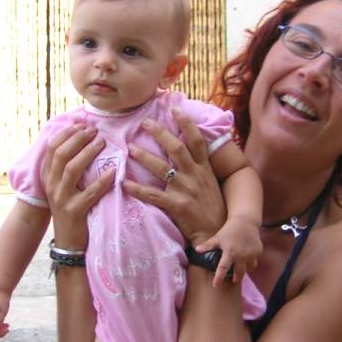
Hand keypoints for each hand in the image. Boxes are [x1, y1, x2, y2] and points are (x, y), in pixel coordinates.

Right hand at [42, 124, 114, 248]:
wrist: (68, 241)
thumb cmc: (71, 209)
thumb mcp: (64, 187)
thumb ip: (68, 167)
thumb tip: (82, 141)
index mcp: (48, 176)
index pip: (52, 148)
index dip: (67, 133)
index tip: (82, 124)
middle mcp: (52, 185)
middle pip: (61, 154)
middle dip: (78, 139)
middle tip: (94, 131)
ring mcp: (62, 198)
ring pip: (72, 169)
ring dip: (88, 153)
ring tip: (102, 143)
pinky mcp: (75, 211)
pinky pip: (90, 192)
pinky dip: (103, 180)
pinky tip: (113, 171)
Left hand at [122, 108, 225, 246]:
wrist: (217, 233)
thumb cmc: (213, 208)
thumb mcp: (212, 183)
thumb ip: (201, 167)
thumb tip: (190, 151)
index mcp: (204, 169)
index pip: (196, 140)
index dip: (186, 122)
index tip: (175, 108)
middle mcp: (195, 175)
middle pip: (176, 148)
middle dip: (160, 133)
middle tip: (145, 123)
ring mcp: (186, 190)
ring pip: (162, 168)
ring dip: (145, 156)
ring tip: (130, 148)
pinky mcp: (177, 206)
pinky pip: (153, 195)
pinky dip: (138, 189)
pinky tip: (124, 184)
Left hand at [196, 217, 262, 285]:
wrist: (245, 221)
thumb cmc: (229, 230)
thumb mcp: (218, 237)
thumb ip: (208, 245)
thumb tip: (196, 250)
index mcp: (230, 252)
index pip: (223, 268)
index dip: (219, 278)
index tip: (215, 285)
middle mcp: (241, 255)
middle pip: (239, 273)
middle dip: (236, 278)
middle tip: (233, 280)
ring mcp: (251, 254)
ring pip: (249, 268)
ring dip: (244, 270)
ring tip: (241, 270)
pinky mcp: (258, 251)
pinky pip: (254, 261)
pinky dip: (250, 262)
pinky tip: (247, 260)